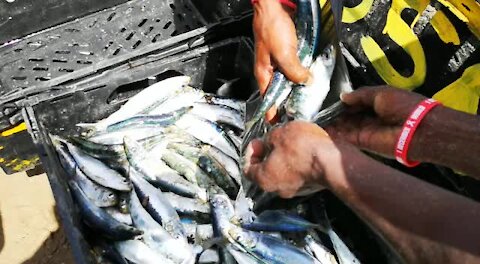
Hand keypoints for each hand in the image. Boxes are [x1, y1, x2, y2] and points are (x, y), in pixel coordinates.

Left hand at [243, 121, 335, 197]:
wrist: (333, 160)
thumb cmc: (302, 148)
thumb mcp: (278, 134)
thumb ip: (269, 138)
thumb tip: (271, 140)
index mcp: (264, 179)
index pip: (248, 169)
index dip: (250, 152)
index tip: (258, 140)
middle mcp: (278, 189)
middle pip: (267, 170)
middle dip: (269, 152)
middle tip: (273, 139)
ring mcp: (297, 189)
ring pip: (284, 171)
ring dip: (285, 156)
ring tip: (290, 140)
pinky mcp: (312, 185)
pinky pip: (300, 172)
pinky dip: (299, 161)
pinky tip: (304, 147)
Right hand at [253, 0, 310, 121]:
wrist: (274, 7)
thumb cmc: (271, 28)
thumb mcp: (284, 54)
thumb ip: (294, 71)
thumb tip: (306, 82)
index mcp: (264, 74)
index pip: (268, 100)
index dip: (274, 114)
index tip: (281, 126)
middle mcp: (272, 71)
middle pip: (281, 92)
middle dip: (291, 102)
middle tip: (302, 113)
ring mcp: (280, 62)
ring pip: (290, 81)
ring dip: (299, 87)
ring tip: (310, 98)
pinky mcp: (289, 53)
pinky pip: (296, 68)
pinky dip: (303, 73)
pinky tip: (312, 77)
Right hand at [326, 86, 425, 157]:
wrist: (417, 129)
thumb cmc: (403, 106)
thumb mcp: (381, 93)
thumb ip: (360, 95)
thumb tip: (343, 96)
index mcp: (378, 103)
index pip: (356, 102)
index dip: (344, 101)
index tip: (330, 100)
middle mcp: (371, 117)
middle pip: (349, 115)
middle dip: (336, 113)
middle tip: (320, 110)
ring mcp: (366, 130)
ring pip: (346, 126)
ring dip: (333, 123)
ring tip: (317, 118)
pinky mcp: (363, 142)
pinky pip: (346, 137)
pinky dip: (335, 133)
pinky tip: (323, 128)